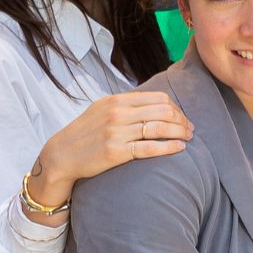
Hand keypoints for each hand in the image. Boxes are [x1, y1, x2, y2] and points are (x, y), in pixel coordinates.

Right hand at [24, 91, 191, 222]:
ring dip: (179, 132)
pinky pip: (149, 148)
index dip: (176, 108)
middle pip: (163, 111)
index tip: (182, 118)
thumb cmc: (85, 133)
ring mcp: (116, 133)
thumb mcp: (102, 110)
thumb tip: (153, 103)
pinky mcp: (115, 152)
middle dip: (182, 120)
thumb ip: (126, 105)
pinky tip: (179, 148)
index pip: (158, 98)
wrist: (62, 154)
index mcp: (116, 100)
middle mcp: (117, 114)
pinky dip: (168, 147)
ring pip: (159, 128)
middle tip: (191, 129)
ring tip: (189, 138)